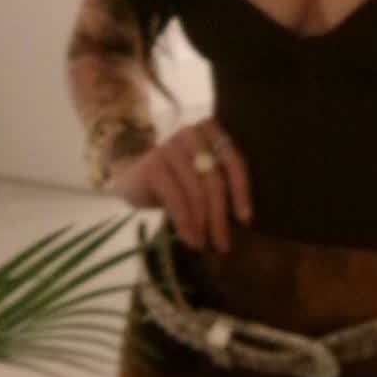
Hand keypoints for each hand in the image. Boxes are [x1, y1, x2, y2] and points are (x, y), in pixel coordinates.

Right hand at [112, 116, 252, 252]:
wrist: (131, 175)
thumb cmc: (176, 178)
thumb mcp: (201, 176)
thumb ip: (221, 185)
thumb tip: (243, 223)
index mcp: (210, 131)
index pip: (234, 162)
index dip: (241, 193)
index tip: (245, 220)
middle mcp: (191, 134)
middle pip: (215, 181)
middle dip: (220, 217)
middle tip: (223, 245)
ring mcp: (170, 147)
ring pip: (196, 192)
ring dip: (202, 224)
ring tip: (203, 244)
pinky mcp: (153, 164)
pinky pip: (176, 199)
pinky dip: (185, 223)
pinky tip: (189, 239)